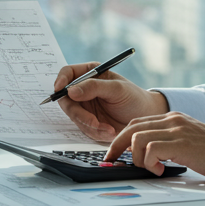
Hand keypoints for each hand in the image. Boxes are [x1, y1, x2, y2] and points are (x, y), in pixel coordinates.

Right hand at [52, 62, 168, 141]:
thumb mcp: (117, 89)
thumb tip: (71, 91)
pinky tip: (110, 131)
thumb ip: (94, 87)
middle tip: (94, 122)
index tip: (60, 89)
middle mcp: (84, 89)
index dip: (61, 80)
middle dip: (78, 113)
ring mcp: (85, 106)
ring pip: (74, 116)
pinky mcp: (88, 121)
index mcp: (91, 73)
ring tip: (110, 129)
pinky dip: (96, 132)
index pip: (68, 73)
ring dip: (90, 125)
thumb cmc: (134, 98)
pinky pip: (83, 128)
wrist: (145, 118)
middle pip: (66, 99)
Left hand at [105, 112, 204, 181]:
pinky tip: (162, 170)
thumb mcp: (191, 143)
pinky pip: (150, 149)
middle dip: (116, 146)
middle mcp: (173, 120)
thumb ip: (172, 144)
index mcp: (175, 118)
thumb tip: (149, 157)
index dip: (122, 138)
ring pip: (136, 137)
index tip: (114, 154)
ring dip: (136, 157)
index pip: (138, 123)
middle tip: (112, 161)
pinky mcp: (181, 143)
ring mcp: (177, 130)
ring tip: (150, 168)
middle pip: (131, 127)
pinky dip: (149, 163)